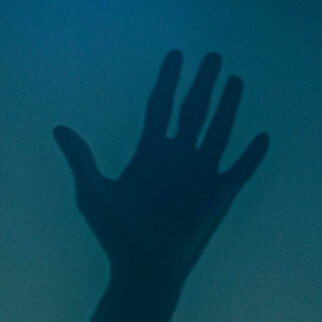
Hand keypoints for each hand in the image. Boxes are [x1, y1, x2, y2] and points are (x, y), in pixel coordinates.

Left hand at [55, 51, 270, 321]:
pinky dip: (252, 155)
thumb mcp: (94, 192)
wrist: (143, 267)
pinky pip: (240, 170)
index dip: (167, 80)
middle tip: (211, 55)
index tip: (175, 55)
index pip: (160, 106)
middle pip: (193, 110)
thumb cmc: (116, 234)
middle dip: (202, 83)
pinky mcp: (218, 196)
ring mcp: (199, 175)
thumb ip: (81, 159)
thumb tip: (59, 129)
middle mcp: (177, 159)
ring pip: (218, 131)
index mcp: (149, 153)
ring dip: (228, 106)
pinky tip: (262, 137)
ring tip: (235, 79)